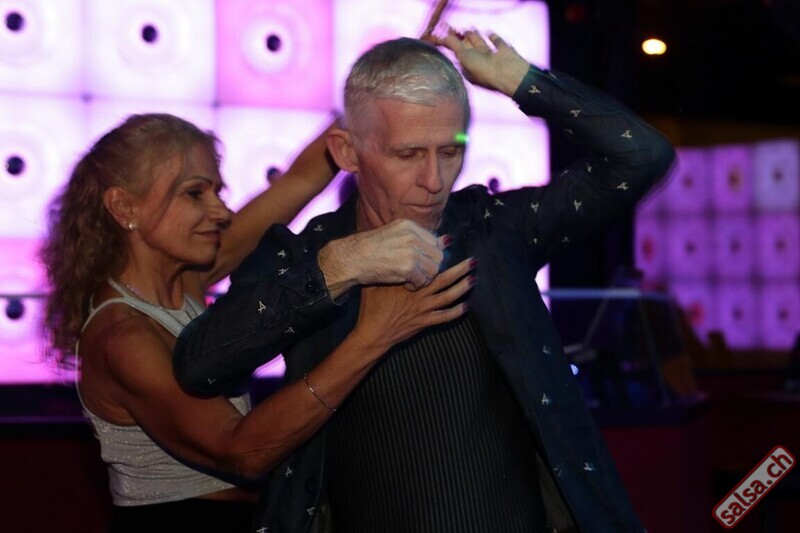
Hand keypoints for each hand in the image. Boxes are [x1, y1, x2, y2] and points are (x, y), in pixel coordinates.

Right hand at [319, 219, 447, 297]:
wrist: (350, 259)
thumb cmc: (368, 250)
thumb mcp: (393, 235)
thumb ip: (416, 238)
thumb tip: (447, 240)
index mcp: (409, 225)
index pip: (435, 241)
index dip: (429, 256)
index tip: (419, 263)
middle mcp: (413, 236)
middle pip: (438, 255)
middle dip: (430, 268)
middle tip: (417, 274)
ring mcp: (411, 251)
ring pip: (434, 269)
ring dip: (424, 278)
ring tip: (411, 280)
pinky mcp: (408, 267)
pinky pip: (423, 280)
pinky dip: (416, 286)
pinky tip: (405, 284)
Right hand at [352, 257, 474, 352]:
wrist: (373, 333)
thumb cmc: (371, 307)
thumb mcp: (374, 283)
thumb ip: (385, 269)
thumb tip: (387, 252)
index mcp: (408, 282)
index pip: (427, 264)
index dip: (439, 252)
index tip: (449, 241)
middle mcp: (419, 294)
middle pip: (445, 279)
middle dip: (460, 269)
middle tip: (473, 261)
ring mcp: (423, 309)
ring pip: (448, 297)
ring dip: (463, 288)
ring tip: (474, 279)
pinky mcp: (424, 322)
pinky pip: (444, 317)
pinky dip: (457, 312)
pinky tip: (467, 306)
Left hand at [427, 27, 529, 96]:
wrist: (507, 72)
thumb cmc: (483, 70)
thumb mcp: (464, 57)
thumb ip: (455, 46)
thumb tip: (445, 37)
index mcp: (469, 70)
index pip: (459, 55)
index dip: (453, 45)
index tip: (447, 35)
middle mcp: (480, 65)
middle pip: (469, 49)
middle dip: (462, 40)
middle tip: (455, 29)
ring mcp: (492, 58)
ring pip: (481, 45)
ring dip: (475, 37)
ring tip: (467, 28)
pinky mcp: (503, 51)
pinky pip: (497, 42)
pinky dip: (493, 37)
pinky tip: (489, 32)